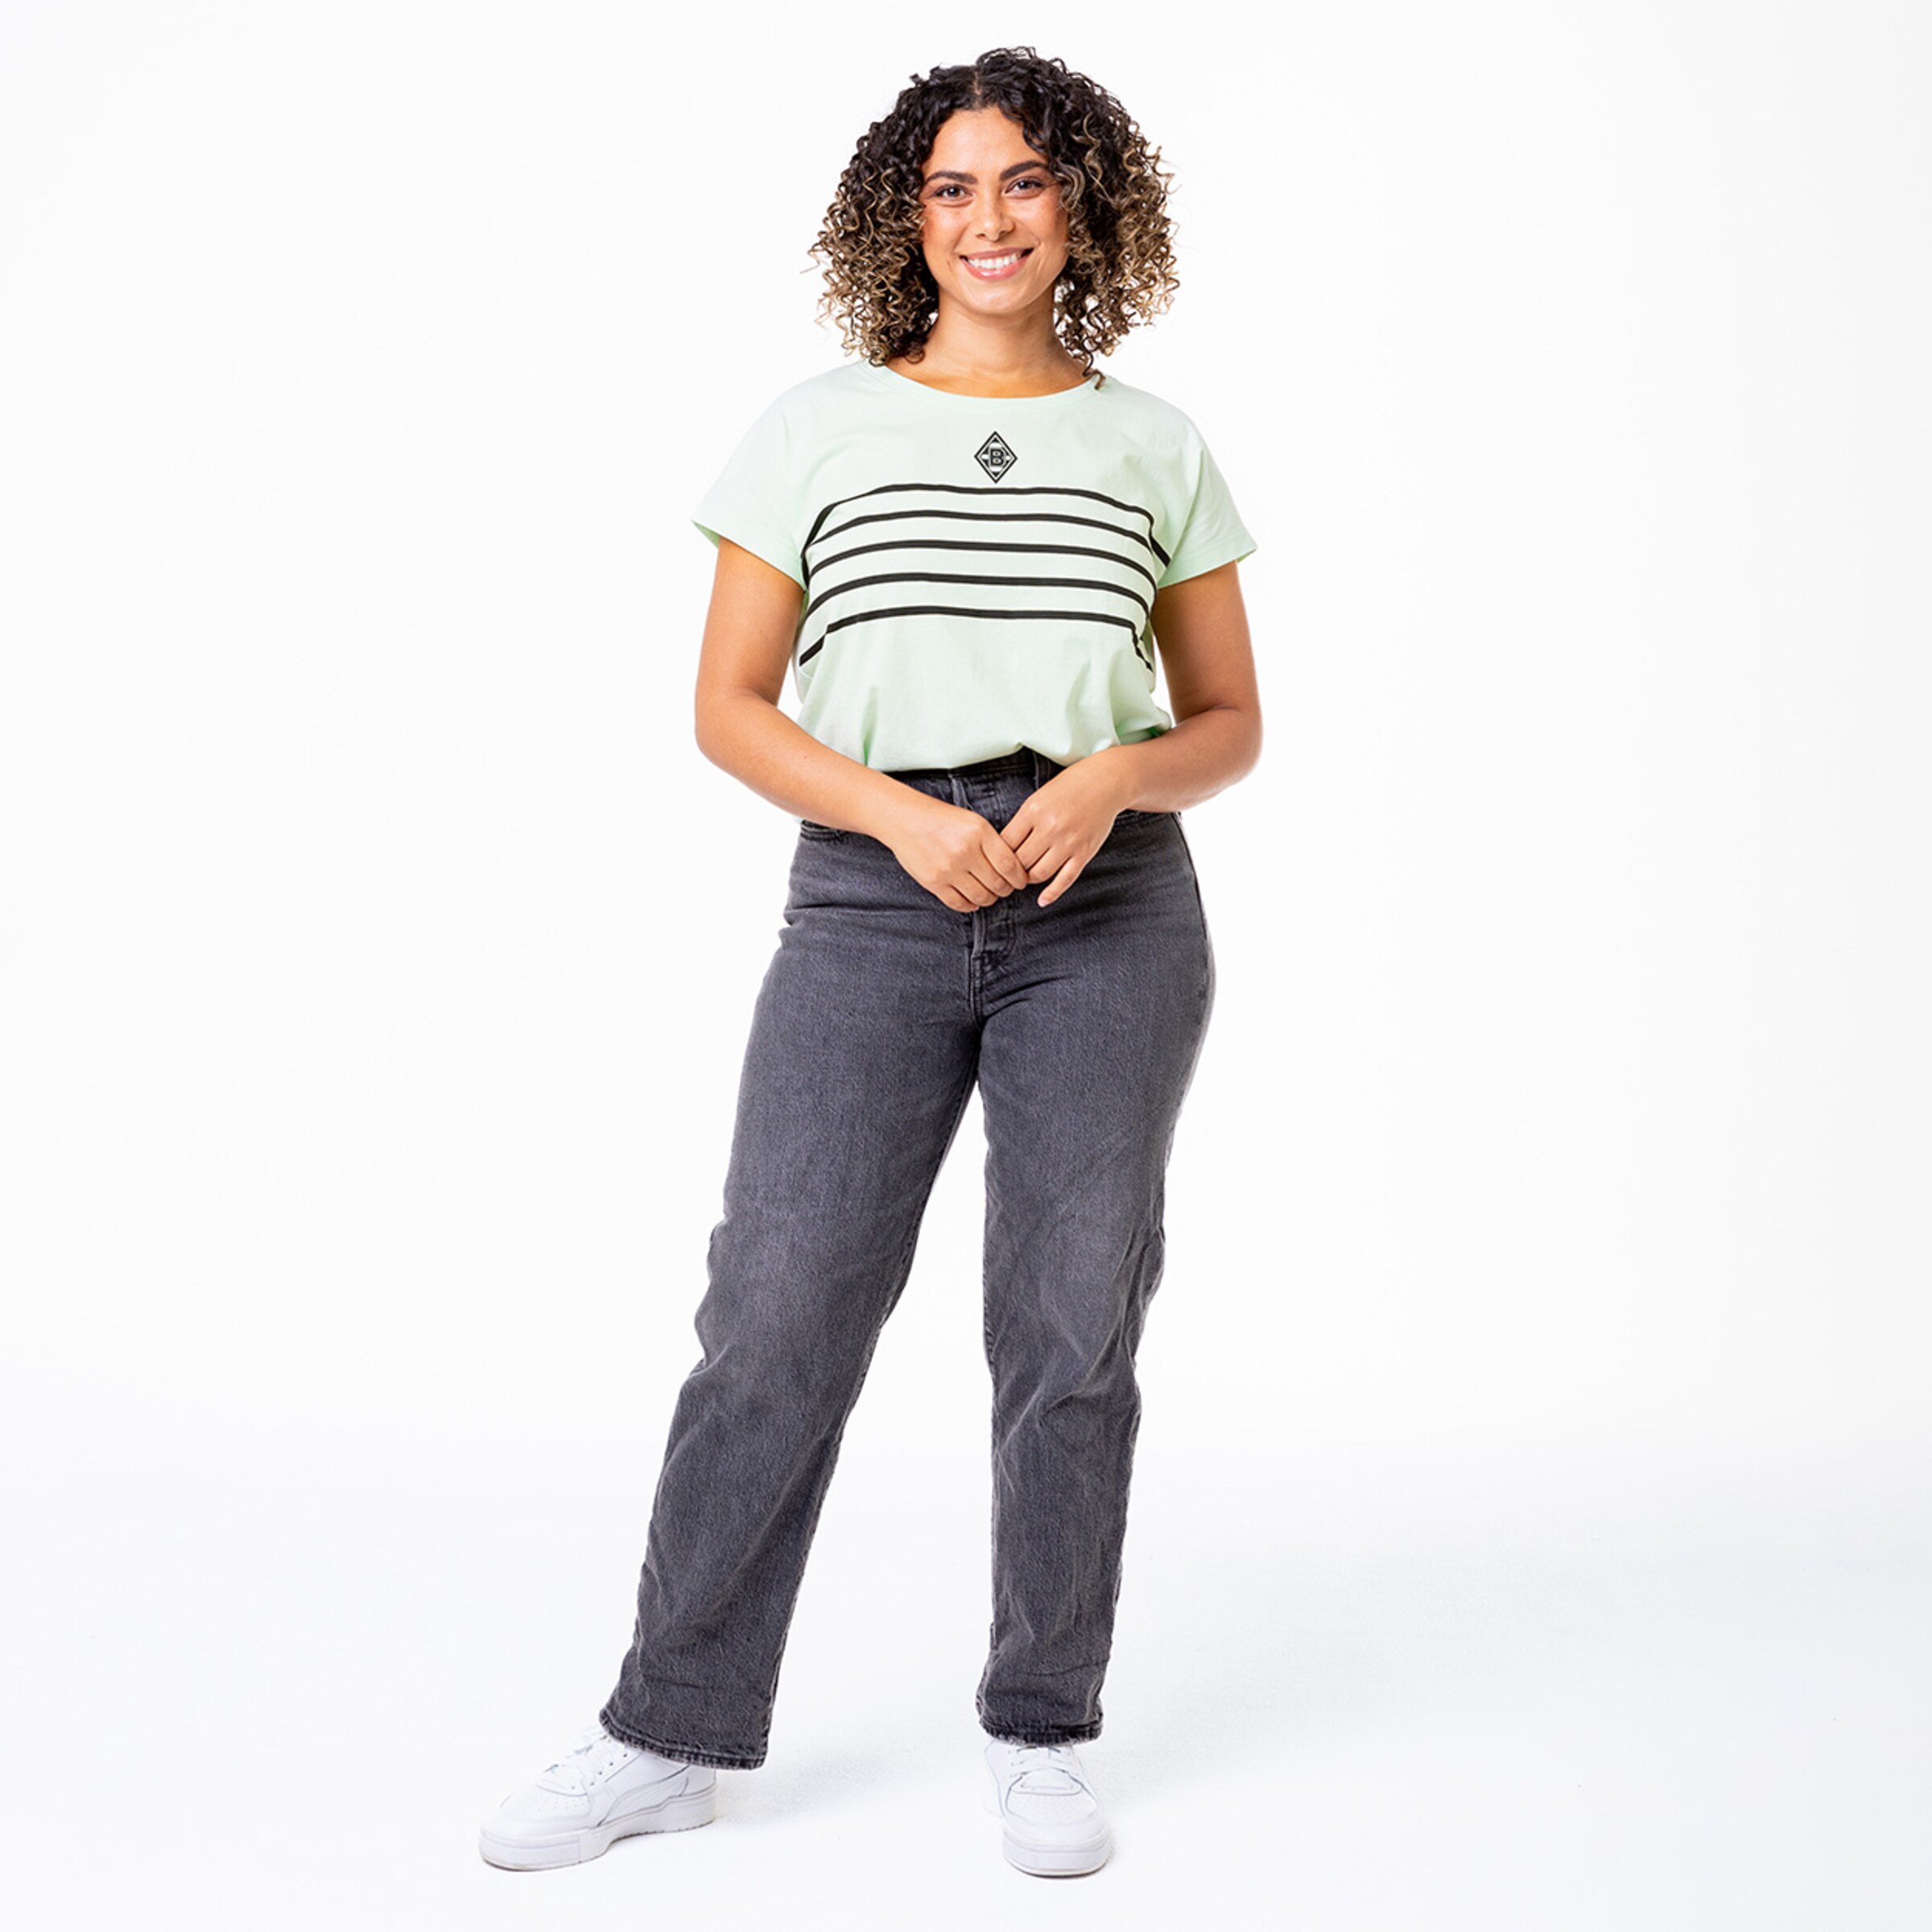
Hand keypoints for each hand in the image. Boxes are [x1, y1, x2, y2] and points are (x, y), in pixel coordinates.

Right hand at [882, 794, 1033, 911]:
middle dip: (1006, 890)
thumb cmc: (941, 818)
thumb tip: (1013, 869)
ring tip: (989, 893)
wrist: (904, 819)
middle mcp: (965, 851)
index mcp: (979, 832)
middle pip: (998, 884)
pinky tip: (972, 900)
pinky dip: (971, 905)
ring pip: (981, 897)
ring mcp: (948, 869)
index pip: (1009, 864)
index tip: (1020, 881)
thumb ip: (992, 842)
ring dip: (990, 899)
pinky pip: (959, 903)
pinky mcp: (933, 882)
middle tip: (1006, 888)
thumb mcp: (972, 821)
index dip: (1019, 878)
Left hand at [998, 753, 1132, 906]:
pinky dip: (1051, 893)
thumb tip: (1003, 848)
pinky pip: (1065, 880)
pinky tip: (1042, 900)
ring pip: (1039, 874)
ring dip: (1028, 880)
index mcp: (1033, 811)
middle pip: (1020, 862)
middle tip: (1007, 874)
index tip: (995, 860)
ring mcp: (1069, 843)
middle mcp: (1050, 828)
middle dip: (1011, 871)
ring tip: (1025, 878)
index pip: (1005, 844)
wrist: (1106, 783)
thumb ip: (1022, 821)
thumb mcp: (1038, 797)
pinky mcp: (1085, 853)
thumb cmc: (1069, 788)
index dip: (997, 856)